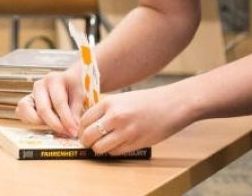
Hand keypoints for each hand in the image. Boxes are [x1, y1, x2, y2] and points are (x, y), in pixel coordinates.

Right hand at [17, 65, 83, 136]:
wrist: (67, 80)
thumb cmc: (74, 87)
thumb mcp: (79, 95)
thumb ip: (75, 111)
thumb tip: (72, 129)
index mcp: (54, 79)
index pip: (59, 102)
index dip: (67, 119)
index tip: (74, 131)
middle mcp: (39, 85)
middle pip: (42, 109)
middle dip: (54, 124)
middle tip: (65, 133)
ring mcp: (31, 92)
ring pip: (25, 109)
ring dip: (38, 122)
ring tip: (53, 127)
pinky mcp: (27, 101)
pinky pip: (20, 112)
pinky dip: (29, 120)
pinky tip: (44, 124)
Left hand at [77, 85, 192, 156]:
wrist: (171, 105)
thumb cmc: (147, 101)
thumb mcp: (122, 99)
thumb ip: (106, 110)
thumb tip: (89, 124)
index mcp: (109, 103)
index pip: (84, 120)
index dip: (80, 128)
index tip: (82, 132)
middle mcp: (115, 117)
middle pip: (88, 135)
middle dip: (86, 141)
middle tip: (89, 142)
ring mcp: (125, 131)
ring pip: (99, 148)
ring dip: (98, 149)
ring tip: (102, 145)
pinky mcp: (135, 143)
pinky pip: (115, 153)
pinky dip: (112, 151)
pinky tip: (116, 145)